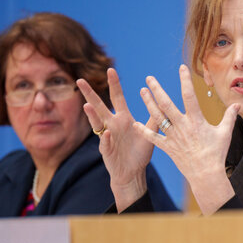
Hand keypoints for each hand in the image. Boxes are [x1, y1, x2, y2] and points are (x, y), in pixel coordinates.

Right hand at [76, 68, 155, 210]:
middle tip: (80, 80)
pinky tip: (105, 133)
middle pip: (100, 106)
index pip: (117, 98)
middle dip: (90, 93)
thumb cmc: (140, 153)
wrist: (133, 173)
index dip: (114, 84)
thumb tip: (162, 102)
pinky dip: (105, 138)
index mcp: (123, 119)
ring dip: (92, 114)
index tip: (110, 69)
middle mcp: (113, 125)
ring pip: (97, 123)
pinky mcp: (106, 150)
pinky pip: (104, 143)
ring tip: (87, 105)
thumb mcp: (149, 134)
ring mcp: (107, 137)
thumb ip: (155, 118)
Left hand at [135, 65, 238, 214]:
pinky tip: (135, 123)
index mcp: (196, 120)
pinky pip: (153, 138)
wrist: (206, 174)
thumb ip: (230, 117)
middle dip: (157, 90)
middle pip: (166, 104)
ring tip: (142, 91)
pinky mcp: (168, 148)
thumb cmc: (217, 153)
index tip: (181, 68)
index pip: (189, 96)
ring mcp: (173, 137)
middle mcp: (182, 126)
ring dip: (148, 104)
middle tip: (149, 78)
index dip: (185, 80)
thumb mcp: (225, 133)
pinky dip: (144, 131)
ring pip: (157, 118)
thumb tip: (237, 105)